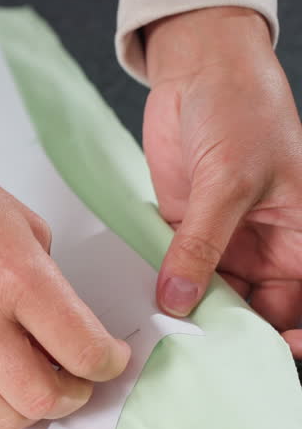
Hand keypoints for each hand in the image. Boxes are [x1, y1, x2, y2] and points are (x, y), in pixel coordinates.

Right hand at [0, 126, 131, 428]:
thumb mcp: (26, 229)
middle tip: (75, 378)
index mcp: (15, 278)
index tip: (110, 359)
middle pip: (42, 401)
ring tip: (31, 379)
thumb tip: (66, 339)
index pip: (83, 352)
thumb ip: (52, 289)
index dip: (110, 364)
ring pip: (2, 418)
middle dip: (73, 396)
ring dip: (28, 406)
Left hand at [143, 7, 301, 356]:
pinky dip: (161, 290)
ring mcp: (224, 244)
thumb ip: (202, 243)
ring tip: (162, 339)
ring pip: (209, 299)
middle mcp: (268, 249)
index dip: (287, 336)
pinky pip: (174, 274)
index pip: (300, 306)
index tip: (265, 355)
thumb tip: (180, 298)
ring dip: (188, 317)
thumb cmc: (243, 110)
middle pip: (252, 312)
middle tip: (191, 356)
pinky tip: (143, 308)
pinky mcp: (184, 234)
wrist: (200, 72)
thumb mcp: (229, 181)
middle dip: (225, 335)